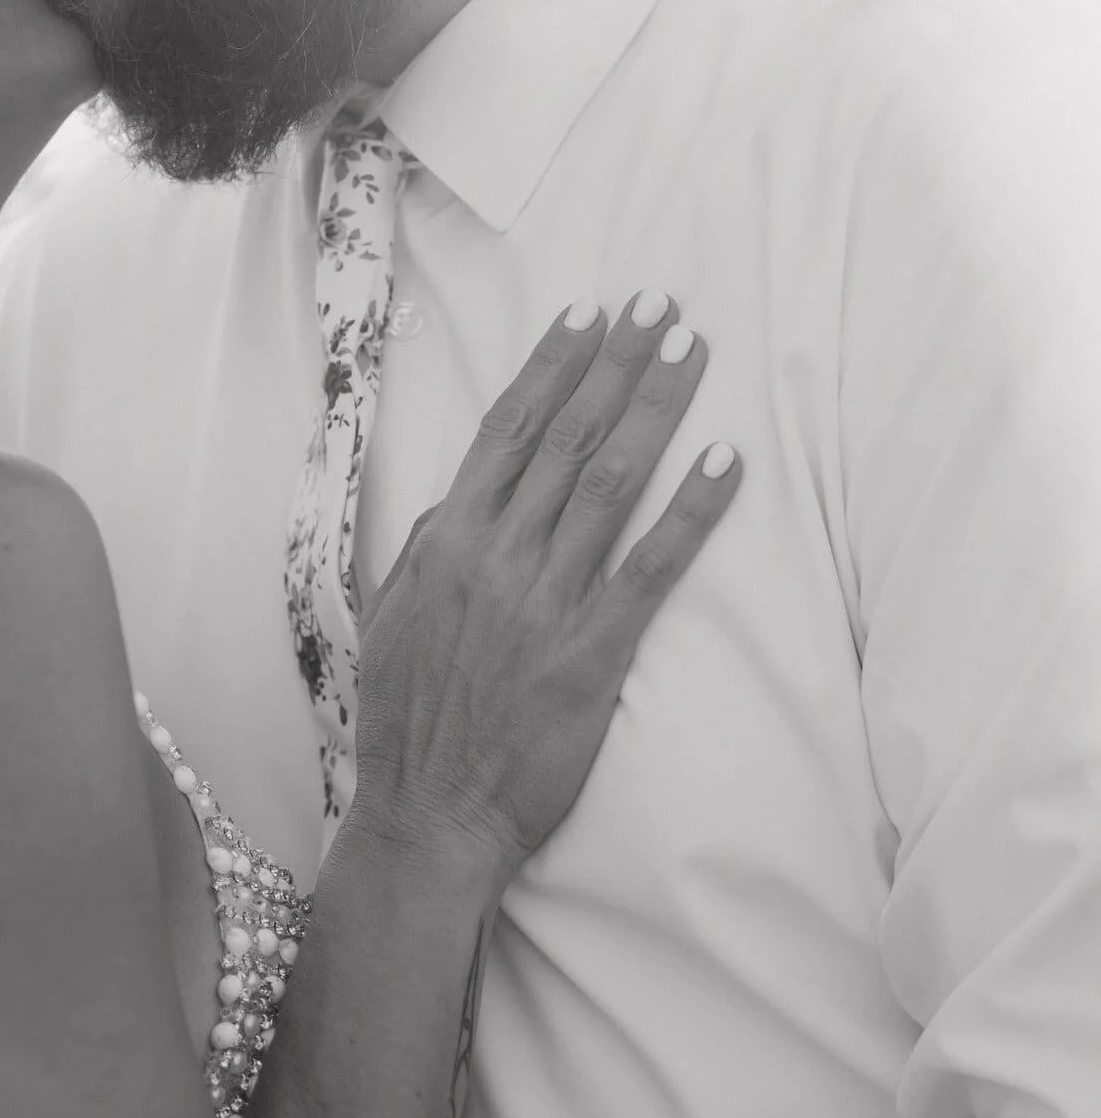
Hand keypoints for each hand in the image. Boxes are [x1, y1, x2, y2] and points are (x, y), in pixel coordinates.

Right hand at [354, 293, 738, 878]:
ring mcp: (544, 602)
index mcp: (446, 542)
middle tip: (658, 303)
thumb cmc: (409, 721)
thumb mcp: (393, 617)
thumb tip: (461, 498)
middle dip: (615, 362)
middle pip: (566, 437)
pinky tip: (724, 461)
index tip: (587, 314)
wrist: (428, 814)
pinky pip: (650, 568)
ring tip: (690, 351)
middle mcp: (495, 558)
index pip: (506, 430)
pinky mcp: (592, 652)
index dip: (552, 366)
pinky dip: (690, 510)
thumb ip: (428, 550)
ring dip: (655, 409)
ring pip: (609, 483)